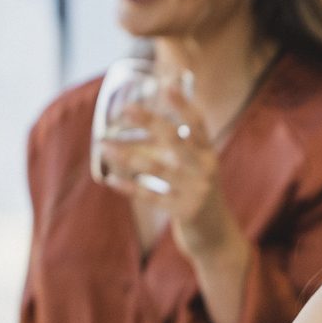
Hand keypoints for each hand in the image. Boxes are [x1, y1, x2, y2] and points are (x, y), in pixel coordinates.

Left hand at [98, 86, 236, 258]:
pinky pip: (151, 196)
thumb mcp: (199, 170)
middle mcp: (205, 169)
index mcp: (209, 155)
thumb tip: (148, 122)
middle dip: (150, 122)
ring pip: (157, 168)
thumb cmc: (200, 196)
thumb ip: (183, 148)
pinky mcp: (185, 212)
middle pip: (175, 139)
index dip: (182, 104)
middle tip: (125, 108)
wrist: (217, 237)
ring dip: (127, 155)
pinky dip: (129, 187)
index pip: (197, 124)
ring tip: (104, 145)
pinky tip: (110, 180)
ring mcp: (196, 191)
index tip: (166, 85)